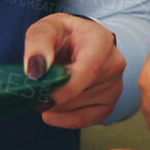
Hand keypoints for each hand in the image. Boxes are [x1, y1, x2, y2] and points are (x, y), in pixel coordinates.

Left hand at [23, 13, 125, 128]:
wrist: (77, 43)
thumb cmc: (61, 35)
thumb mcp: (46, 28)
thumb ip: (38, 43)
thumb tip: (36, 71)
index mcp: (101, 40)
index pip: (89, 69)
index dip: (63, 85)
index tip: (39, 90)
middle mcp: (114, 64)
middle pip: (78, 92)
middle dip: (51, 94)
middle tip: (34, 87)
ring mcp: (114, 87)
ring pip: (76, 108)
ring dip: (54, 105)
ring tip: (49, 88)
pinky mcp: (108, 106)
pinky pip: (82, 121)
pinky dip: (61, 118)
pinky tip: (52, 107)